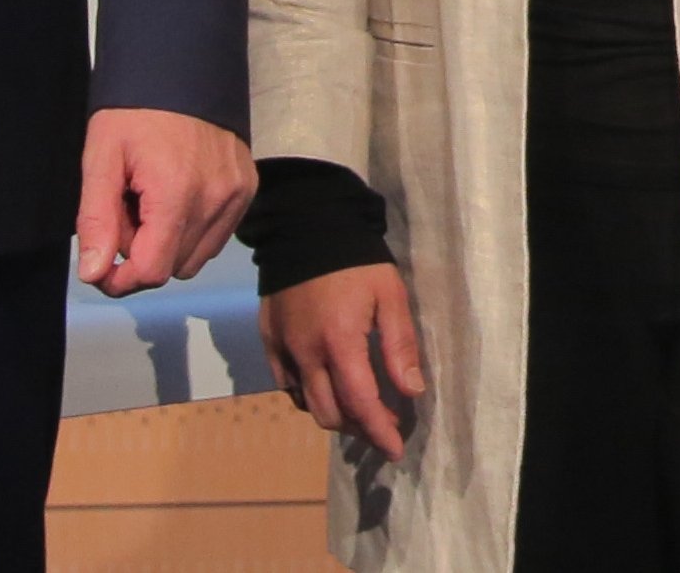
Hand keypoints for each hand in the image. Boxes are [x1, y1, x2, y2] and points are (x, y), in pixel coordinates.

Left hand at [77, 107, 258, 294]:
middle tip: (124, 213)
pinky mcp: (248, 188)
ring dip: (168, 245)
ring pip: (196, 257)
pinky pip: (217, 236)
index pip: (152, 271)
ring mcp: (237, 194)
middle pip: (173, 267)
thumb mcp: (101, 158)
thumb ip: (96, 219)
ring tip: (150, 204)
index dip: (120, 279)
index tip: (101, 267)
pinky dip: (193, 230)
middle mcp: (216, 199)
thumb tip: (94, 273)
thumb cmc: (136, 109)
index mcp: (177, 193)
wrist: (182, 65)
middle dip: (142, 254)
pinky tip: (176, 197)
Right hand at [262, 261, 430, 458]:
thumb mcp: (390, 296)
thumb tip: (411, 392)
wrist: (306, 229)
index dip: (379, 431)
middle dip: (360, 429)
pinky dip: (310, 397)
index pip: (360, 403)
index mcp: (340, 342)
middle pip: (330, 413)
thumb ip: (400, 346)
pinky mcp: (269, 342)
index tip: (396, 450)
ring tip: (361, 409)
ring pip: (307, 404)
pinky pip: (288, 386)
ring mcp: (283, 350)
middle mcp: (306, 354)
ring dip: (336, 415)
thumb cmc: (357, 261)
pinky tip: (330, 389)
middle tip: (384, 425)